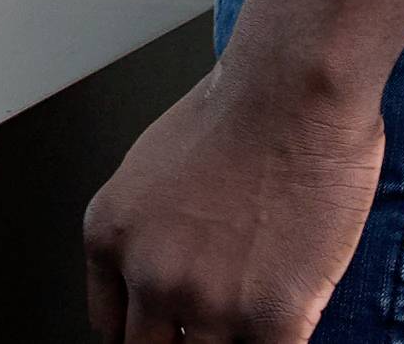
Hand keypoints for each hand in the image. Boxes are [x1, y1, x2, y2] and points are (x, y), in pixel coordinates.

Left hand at [83, 54, 383, 343]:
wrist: (293, 85)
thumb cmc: (237, 106)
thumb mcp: (153, 169)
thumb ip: (147, 233)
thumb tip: (159, 278)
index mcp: (110, 234)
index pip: (110, 331)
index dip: (147, 336)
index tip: (167, 336)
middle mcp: (149, 276)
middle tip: (211, 327)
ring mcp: (208, 305)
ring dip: (233, 343)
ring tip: (253, 310)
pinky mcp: (271, 320)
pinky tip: (289, 318)